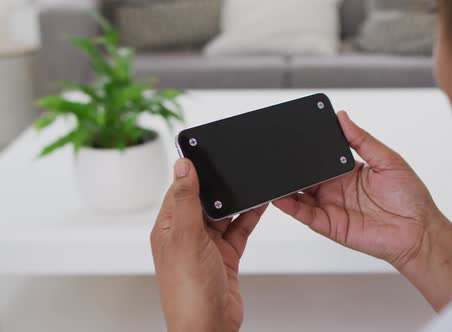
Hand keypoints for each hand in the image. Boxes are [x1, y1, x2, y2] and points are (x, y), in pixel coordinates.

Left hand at [151, 159, 267, 331]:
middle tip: (235, 166)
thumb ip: (187, 200)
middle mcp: (186, 235)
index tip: (206, 154)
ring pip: (224, 214)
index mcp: (168, 228)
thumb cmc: (189, 291)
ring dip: (237, 200)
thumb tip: (182, 166)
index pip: (179, 190)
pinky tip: (259, 205)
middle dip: (219, 186)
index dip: (193, 173)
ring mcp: (207, 246)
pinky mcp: (226, 255)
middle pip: (204, 201)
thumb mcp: (186, 237)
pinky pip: (239, 229)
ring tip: (251, 182)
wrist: (210, 326)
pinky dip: (249, 217)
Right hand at [273, 111, 440, 268]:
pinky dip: (291, 207)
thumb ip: (362, 139)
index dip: (307, 150)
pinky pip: (306, 215)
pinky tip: (280, 198)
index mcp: (348, 171)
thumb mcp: (388, 159)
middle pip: (306, 176)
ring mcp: (332, 207)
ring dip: (286, 187)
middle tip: (277, 156)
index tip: (293, 137)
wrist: (419, 231)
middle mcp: (336, 188)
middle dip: (292, 168)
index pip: (321, 158)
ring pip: (300, 195)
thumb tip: (342, 116)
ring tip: (271, 176)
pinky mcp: (331, 225)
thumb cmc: (410, 197)